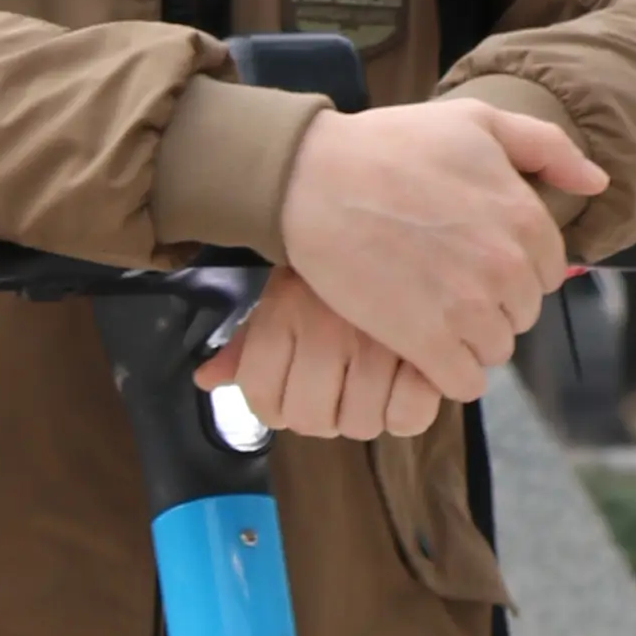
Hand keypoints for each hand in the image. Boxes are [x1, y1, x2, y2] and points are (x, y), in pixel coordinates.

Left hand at [198, 267, 444, 437]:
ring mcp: (378, 346)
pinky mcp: (429, 354)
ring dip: (366, 412)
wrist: (411, 210)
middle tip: (341, 385)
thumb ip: (248, 342)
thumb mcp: (287, 289)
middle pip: (311, 421)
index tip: (295, 392)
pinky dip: (408, 410)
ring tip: (378, 379)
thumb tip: (206, 380)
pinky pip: (407, 419)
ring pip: (360, 425)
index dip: (277, 408)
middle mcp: (324, 332)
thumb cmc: (343, 258)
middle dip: (324, 413)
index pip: (262, 397)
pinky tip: (411, 382)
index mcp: (284, 312)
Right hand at [277, 96, 606, 400]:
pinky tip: (422, 348)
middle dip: (492, 304)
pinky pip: (463, 382)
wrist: (314, 179)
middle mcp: (505, 266)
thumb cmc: (390, 145)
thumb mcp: (476, 121)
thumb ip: (546, 148)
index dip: (513, 268)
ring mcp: (467, 307)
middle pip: (522, 314)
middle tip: (446, 282)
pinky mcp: (426, 340)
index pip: (549, 272)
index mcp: (524, 217)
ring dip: (468, 340)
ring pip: (495, 351)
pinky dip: (447, 373)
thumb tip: (596, 184)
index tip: (474, 256)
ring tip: (429, 311)